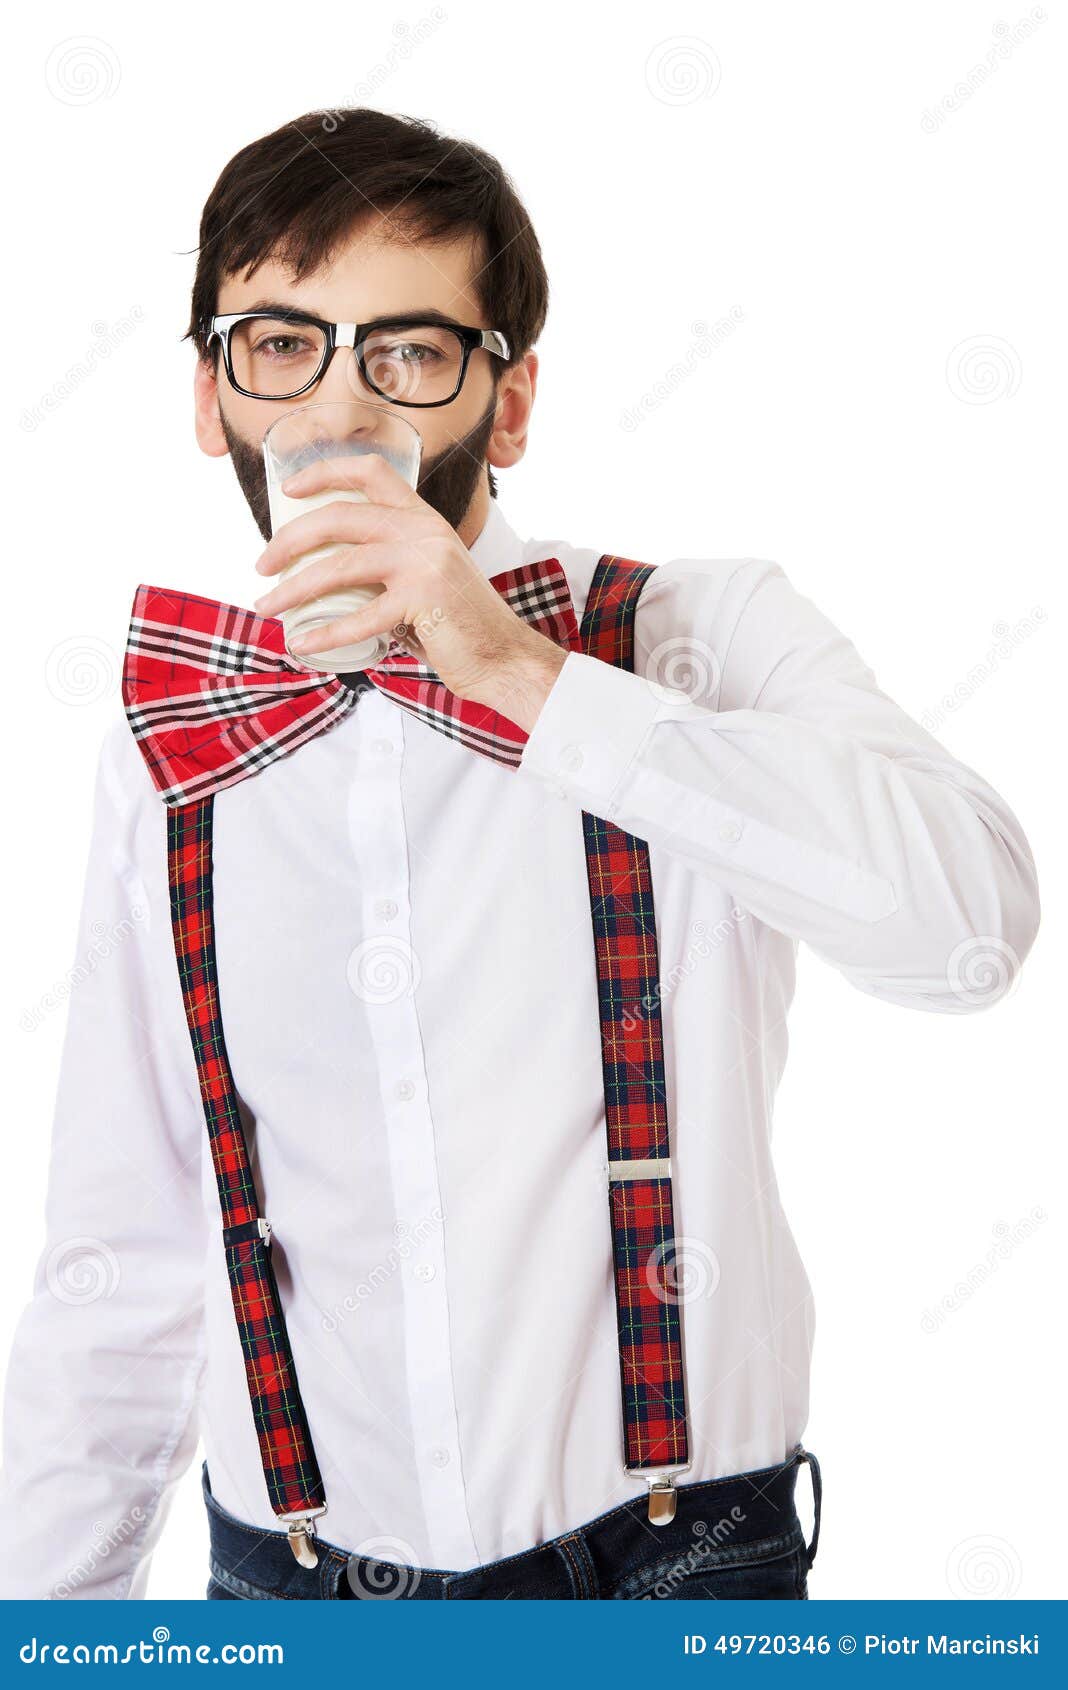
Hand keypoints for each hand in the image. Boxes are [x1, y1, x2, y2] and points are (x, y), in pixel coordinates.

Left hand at [252, 452, 566, 729]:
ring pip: (340, 565)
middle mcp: (424, 531)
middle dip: (289, 539)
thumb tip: (329, 574)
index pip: (372, 472)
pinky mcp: (425, 600)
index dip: (325, 472)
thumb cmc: (458, 625)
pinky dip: (325, 633)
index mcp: (423, 519)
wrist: (504, 657)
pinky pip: (360, 617)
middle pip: (339, 517)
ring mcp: (426, 563)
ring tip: (267, 607)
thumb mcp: (427, 577)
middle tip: (262, 565)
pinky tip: (304, 643)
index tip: (290, 489)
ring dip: (293, 588)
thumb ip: (389, 566)